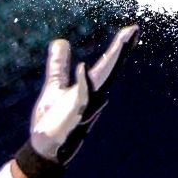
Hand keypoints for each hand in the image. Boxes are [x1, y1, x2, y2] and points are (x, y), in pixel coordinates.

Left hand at [14, 24, 139, 177]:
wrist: (43, 148)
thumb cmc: (52, 121)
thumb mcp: (54, 87)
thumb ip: (58, 66)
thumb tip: (60, 42)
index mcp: (90, 88)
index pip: (107, 64)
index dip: (119, 48)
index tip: (132, 29)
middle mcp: (94, 96)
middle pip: (110, 69)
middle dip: (122, 50)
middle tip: (134, 29)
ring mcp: (87, 105)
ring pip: (103, 80)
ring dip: (113, 61)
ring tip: (123, 40)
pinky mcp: (75, 115)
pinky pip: (82, 96)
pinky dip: (83, 81)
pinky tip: (83, 66)